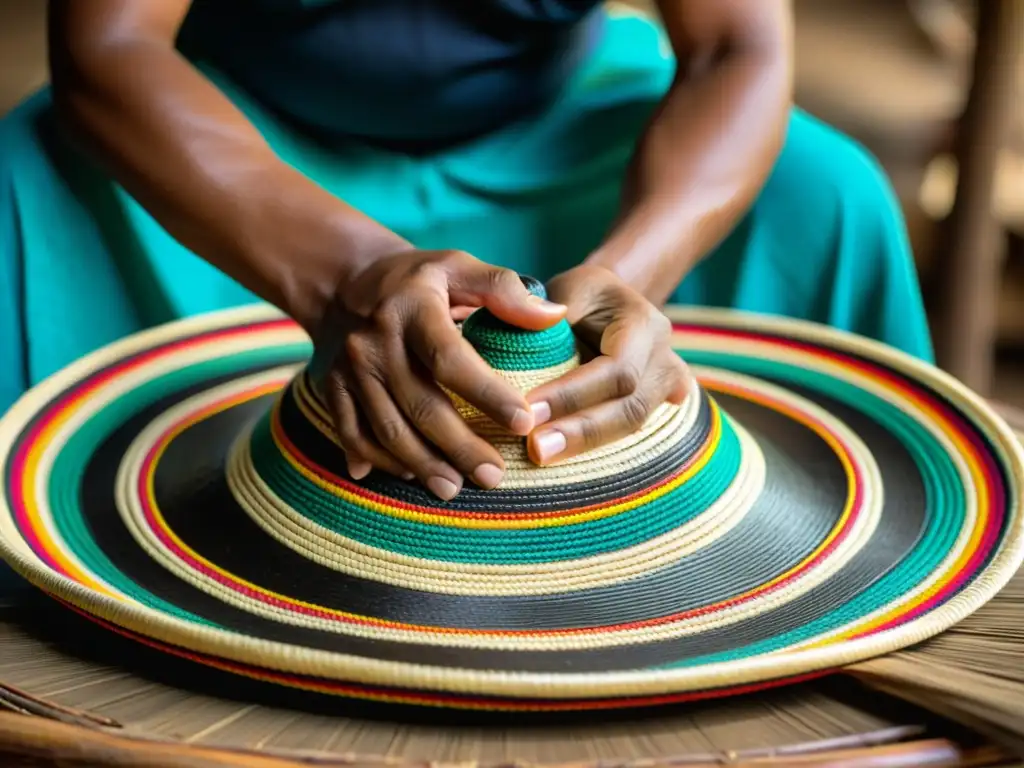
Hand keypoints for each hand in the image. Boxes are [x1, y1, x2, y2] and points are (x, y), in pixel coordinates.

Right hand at [311, 249, 565, 498]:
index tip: (523, 423)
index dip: (487, 393)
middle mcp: (374, 341)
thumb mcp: (459, 266)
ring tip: (454, 488)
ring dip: (421, 463)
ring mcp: (348, 368)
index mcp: (412, 309)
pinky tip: (409, 476)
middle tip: (493, 476)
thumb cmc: (418, 278)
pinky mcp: (331, 388)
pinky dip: (379, 460)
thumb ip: (505, 290)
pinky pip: (352, 432)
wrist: (343, 281)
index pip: (450, 358)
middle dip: (458, 446)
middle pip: (420, 404)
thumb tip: (553, 318)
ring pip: (386, 427)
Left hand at [524, 265, 690, 464]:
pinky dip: (599, 450)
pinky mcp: (656, 409)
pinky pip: (632, 437)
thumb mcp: (566, 289)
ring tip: (543, 457)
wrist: (610, 307)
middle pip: (632, 407)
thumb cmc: (582, 297)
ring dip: (587, 446)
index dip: (574, 393)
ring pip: (635, 428)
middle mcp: (665, 360)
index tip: (529, 408)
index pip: (616, 369)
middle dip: (583, 432)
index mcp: (645, 325)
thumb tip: (526, 342)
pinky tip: (566, 466)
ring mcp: (669, 390)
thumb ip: (549, 315)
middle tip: (536, 449)